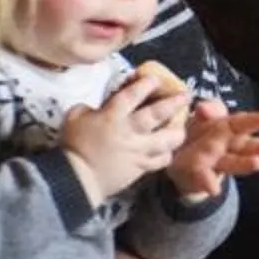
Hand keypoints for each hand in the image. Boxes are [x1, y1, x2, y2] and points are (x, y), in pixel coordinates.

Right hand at [60, 72, 188, 203]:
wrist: (76, 179)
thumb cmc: (73, 146)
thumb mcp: (74, 117)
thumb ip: (88, 108)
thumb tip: (97, 108)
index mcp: (112, 116)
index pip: (133, 95)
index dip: (146, 84)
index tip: (155, 79)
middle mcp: (130, 131)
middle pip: (157, 114)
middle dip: (173, 103)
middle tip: (184, 96)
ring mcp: (138, 150)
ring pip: (166, 140)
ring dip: (177, 132)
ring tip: (182, 127)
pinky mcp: (140, 168)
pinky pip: (160, 161)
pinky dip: (166, 155)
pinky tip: (168, 150)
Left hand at [166, 97, 258, 201]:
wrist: (180, 161)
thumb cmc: (196, 133)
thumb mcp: (202, 117)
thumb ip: (208, 110)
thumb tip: (203, 108)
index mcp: (226, 127)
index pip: (241, 122)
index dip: (253, 120)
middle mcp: (226, 146)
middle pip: (245, 145)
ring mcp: (216, 162)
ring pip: (233, 162)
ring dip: (246, 164)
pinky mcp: (202, 177)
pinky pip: (206, 179)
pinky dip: (210, 184)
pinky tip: (214, 190)